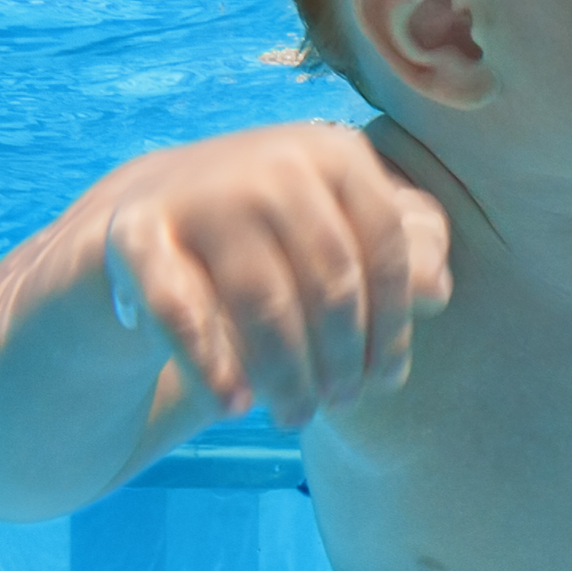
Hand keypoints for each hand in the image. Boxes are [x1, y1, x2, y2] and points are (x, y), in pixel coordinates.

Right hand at [100, 124, 452, 427]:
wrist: (149, 215)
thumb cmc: (277, 234)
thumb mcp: (348, 227)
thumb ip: (409, 249)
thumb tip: (434, 290)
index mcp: (333, 154)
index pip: (386, 247)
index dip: (393, 324)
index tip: (387, 380)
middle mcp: (270, 162)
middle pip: (330, 280)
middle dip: (342, 356)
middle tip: (341, 404)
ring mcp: (200, 193)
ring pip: (263, 302)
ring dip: (287, 373)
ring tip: (296, 416)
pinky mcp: (136, 235)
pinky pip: (180, 310)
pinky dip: (211, 366)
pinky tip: (235, 407)